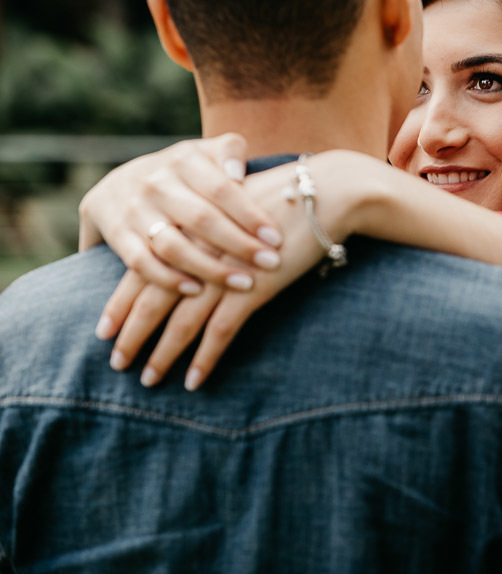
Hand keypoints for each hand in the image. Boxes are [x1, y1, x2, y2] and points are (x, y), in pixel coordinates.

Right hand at [79, 134, 284, 319]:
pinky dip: (168, 279)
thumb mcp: (204, 152)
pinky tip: (197, 291)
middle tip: (270, 264)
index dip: (250, 215)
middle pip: (202, 219)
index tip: (277, 239)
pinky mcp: (116, 233)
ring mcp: (133, 209)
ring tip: (244, 283)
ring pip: (173, 245)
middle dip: (239, 245)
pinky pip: (141, 262)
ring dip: (210, 268)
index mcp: (183, 159)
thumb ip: (228, 152)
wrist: (119, 183)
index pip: (222, 190)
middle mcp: (156, 182)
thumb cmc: (183, 173)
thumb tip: (239, 173)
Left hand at [103, 158, 346, 389]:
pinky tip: (194, 380)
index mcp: (189, 226)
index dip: (120, 302)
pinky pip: (220, 331)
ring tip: (148, 380)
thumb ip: (209, 224)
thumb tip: (195, 245)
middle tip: (116, 363)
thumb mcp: (234, 203)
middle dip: (132, 335)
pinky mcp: (253, 289)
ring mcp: (224, 272)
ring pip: (181, 322)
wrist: (325, 193)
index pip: (141, 270)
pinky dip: (205, 358)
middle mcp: (198, 250)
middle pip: (152, 300)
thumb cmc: (285, 196)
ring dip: (163, 354)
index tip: (104, 329)